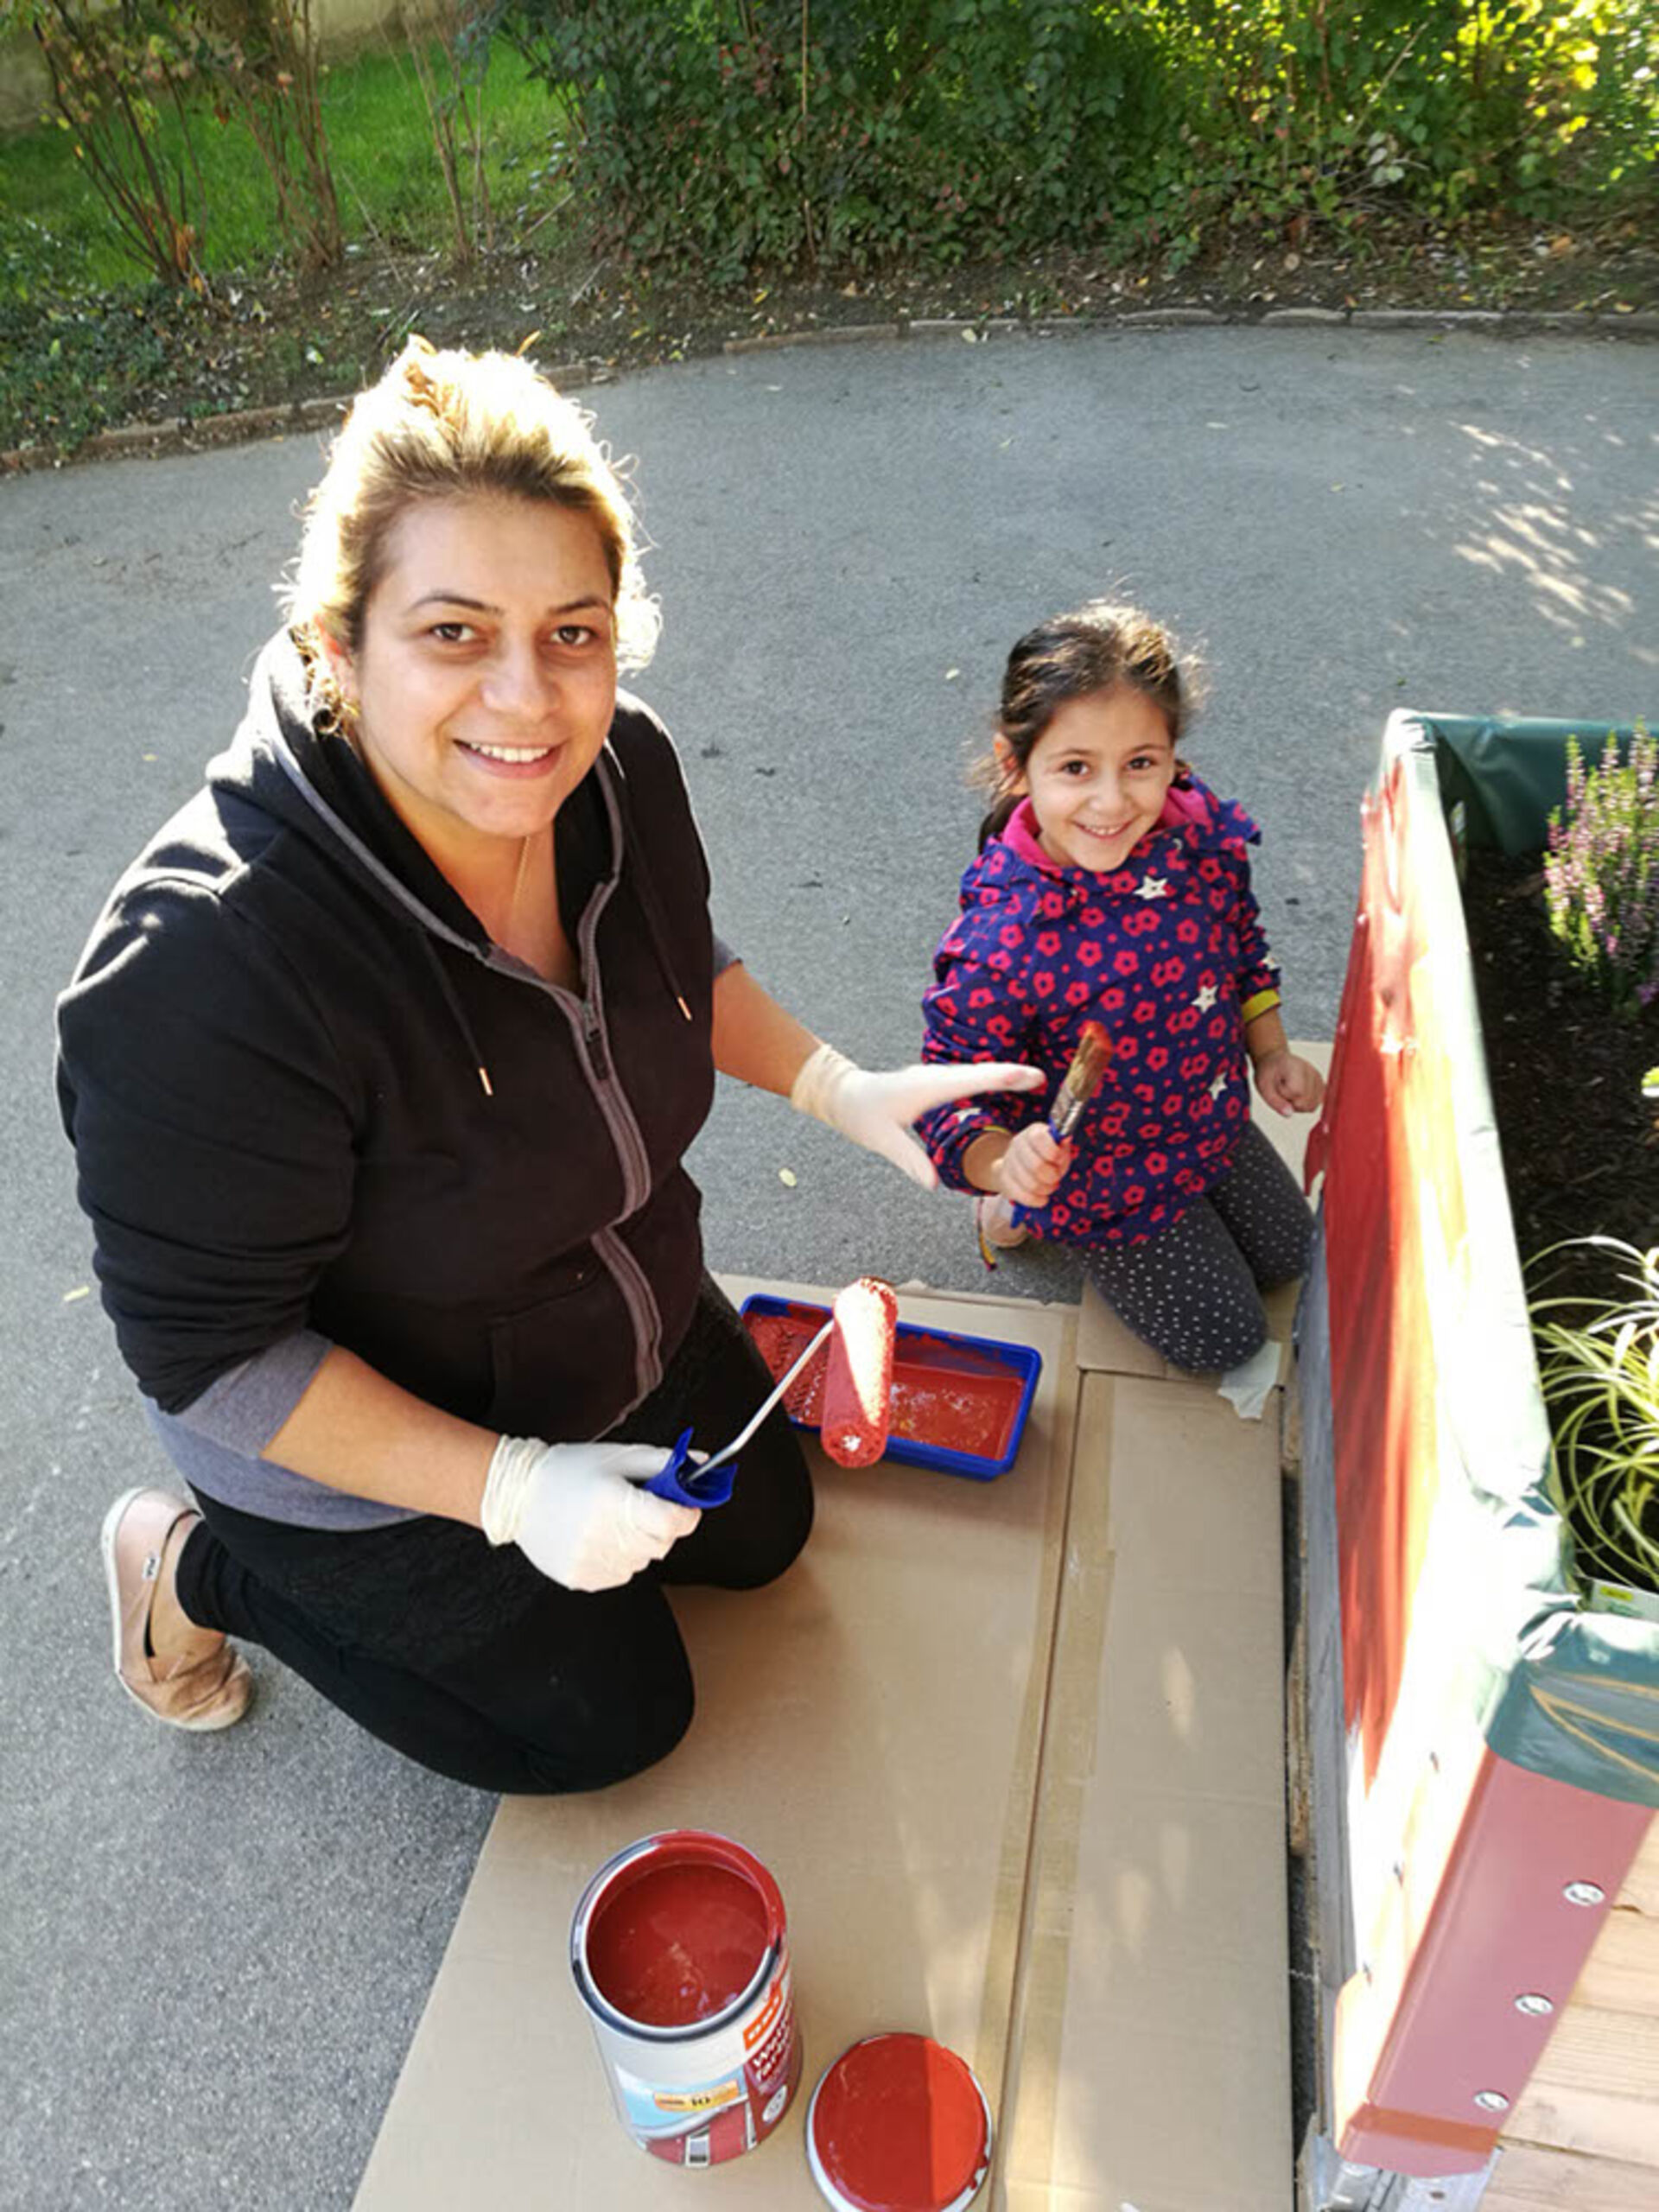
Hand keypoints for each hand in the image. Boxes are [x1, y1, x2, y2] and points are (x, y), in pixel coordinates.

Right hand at [480, 1436, 699, 1590]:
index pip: (674, 1522)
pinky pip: (619, 1574)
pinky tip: (596, 1537)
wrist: (518, 1494)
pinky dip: (617, 1558)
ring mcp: (591, 1561)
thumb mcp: (618, 1456)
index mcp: (614, 1500)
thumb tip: (702, 1465)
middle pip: (662, 1544)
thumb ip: (663, 1462)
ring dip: (638, 1543)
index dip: (686, 1513)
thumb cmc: (568, 1470)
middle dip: (660, 1526)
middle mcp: (603, 1535)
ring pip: (642, 1561)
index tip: (684, 1506)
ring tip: (610, 1520)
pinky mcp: (581, 1578)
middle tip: (639, 1507)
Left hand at [790, 1043, 1044, 1187]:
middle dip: (1010, 1074)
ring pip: (973, 1073)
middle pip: (979, 1073)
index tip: (1030, 1076)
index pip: (970, 1081)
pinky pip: (965, 1079)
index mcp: (925, 1088)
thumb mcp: (883, 1140)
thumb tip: (933, 1185)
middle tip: (1041, 1077)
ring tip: (1030, 1079)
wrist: (843, 1096)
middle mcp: (933, 1078)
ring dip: (1000, 1075)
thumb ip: (910, 1160)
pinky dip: (986, 1079)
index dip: (1002, 1078)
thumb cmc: (862, 1116)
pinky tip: (1000, 1083)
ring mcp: (933, 1078)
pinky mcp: (932, 1083)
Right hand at [994, 1121, 1072, 1207]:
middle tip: (1056, 1177)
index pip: (1038, 1138)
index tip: (1058, 1159)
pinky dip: (1037, 1200)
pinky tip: (1042, 1197)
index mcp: (1033, 1133)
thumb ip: (1062, 1146)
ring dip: (1046, 1189)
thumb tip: (1065, 1138)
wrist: (1021, 1164)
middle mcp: (1017, 1145)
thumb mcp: (1059, 1148)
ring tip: (1050, 1186)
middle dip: (1052, 1175)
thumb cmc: (1046, 1155)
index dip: (1052, 1151)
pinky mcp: (1004, 1181)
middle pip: (1036, 1165)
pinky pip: (1022, 1196)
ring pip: (1030, 1184)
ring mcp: (1008, 1163)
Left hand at [1252, 1049, 1325, 1116]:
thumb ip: (1276, 1102)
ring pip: (1312, 1106)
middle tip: (1282, 1090)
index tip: (1278, 1086)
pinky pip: (1316, 1104)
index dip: (1284, 1095)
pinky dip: (1305, 1104)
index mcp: (1296, 1067)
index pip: (1297, 1093)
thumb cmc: (1269, 1072)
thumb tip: (1289, 1114)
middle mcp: (1311, 1071)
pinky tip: (1298, 1094)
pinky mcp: (1322, 1085)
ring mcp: (1319, 1078)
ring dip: (1299, 1105)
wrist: (1275, 1061)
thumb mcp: (1263, 1087)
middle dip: (1292, 1103)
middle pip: (1306, 1103)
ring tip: (1290, 1092)